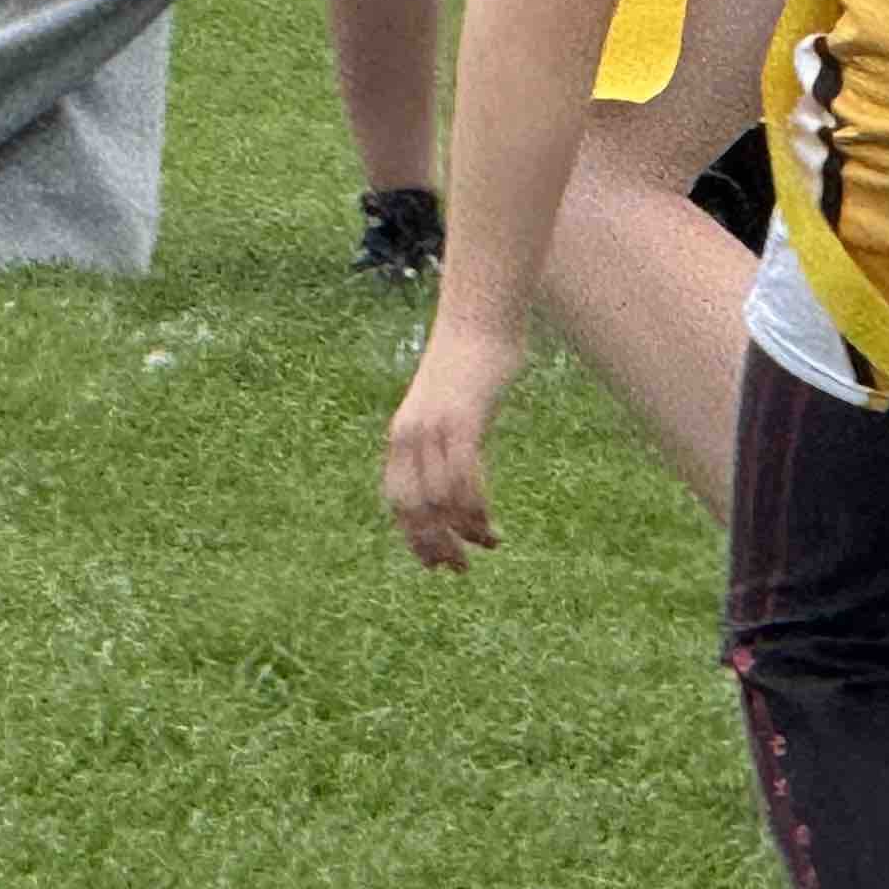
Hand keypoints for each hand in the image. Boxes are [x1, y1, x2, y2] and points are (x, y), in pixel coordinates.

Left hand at [381, 323, 524, 573]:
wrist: (479, 318)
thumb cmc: (472, 357)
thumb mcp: (452, 404)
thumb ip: (449, 436)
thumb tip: (461, 464)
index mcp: (401, 437)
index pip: (398, 503)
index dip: (413, 537)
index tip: (434, 562)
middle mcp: (409, 439)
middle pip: (413, 510)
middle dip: (434, 545)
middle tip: (457, 570)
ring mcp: (433, 430)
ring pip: (440, 500)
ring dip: (464, 530)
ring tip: (488, 544)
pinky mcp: (462, 421)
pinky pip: (463, 478)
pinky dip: (476, 507)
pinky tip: (490, 521)